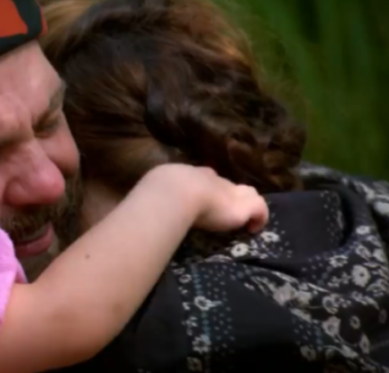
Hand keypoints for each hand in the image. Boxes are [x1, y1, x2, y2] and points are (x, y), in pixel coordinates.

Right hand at [140, 164, 268, 232]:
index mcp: (193, 175)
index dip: (210, 190)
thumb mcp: (156, 190)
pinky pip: (260, 209)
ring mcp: (231, 192)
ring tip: (244, 221)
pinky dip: (259, 219)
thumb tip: (147, 203)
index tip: (207, 202)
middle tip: (226, 212)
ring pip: (248, 193)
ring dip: (247, 205)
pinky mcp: (243, 207)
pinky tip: (251, 230)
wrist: (175, 193)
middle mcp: (215, 180)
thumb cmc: (161, 192)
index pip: (208, 179)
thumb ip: (158, 196)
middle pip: (230, 185)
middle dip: (231, 195)